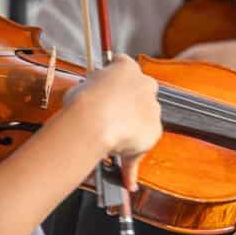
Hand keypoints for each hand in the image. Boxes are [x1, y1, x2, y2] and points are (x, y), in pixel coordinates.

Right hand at [61, 54, 162, 184]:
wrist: (95, 122)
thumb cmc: (84, 101)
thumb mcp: (81, 87)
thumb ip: (90, 88)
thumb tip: (85, 95)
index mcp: (125, 67)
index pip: (124, 65)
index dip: (114, 78)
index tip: (106, 87)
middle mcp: (144, 84)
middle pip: (141, 92)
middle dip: (129, 102)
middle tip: (109, 114)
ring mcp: (152, 107)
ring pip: (144, 117)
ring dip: (132, 127)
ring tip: (111, 141)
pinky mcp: (155, 129)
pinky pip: (143, 143)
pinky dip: (133, 154)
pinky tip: (122, 169)